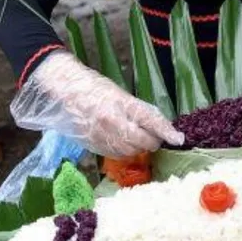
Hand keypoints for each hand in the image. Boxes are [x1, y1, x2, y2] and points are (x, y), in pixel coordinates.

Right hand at [11, 50, 183, 157]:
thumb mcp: (118, 93)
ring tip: (139, 140)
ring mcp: (101, 135)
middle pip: (142, 142)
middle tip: (156, 138)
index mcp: (121, 104)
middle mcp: (112, 122)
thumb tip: (155, 124)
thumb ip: (136, 110)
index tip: (179, 139)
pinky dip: (123, 151)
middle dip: (153, 142)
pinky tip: (122, 143)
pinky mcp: (92, 145)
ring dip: (138, 148)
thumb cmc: (92, 87)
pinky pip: (115, 154)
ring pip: (129, 151)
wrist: (63, 89)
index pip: (151, 121)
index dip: (166, 132)